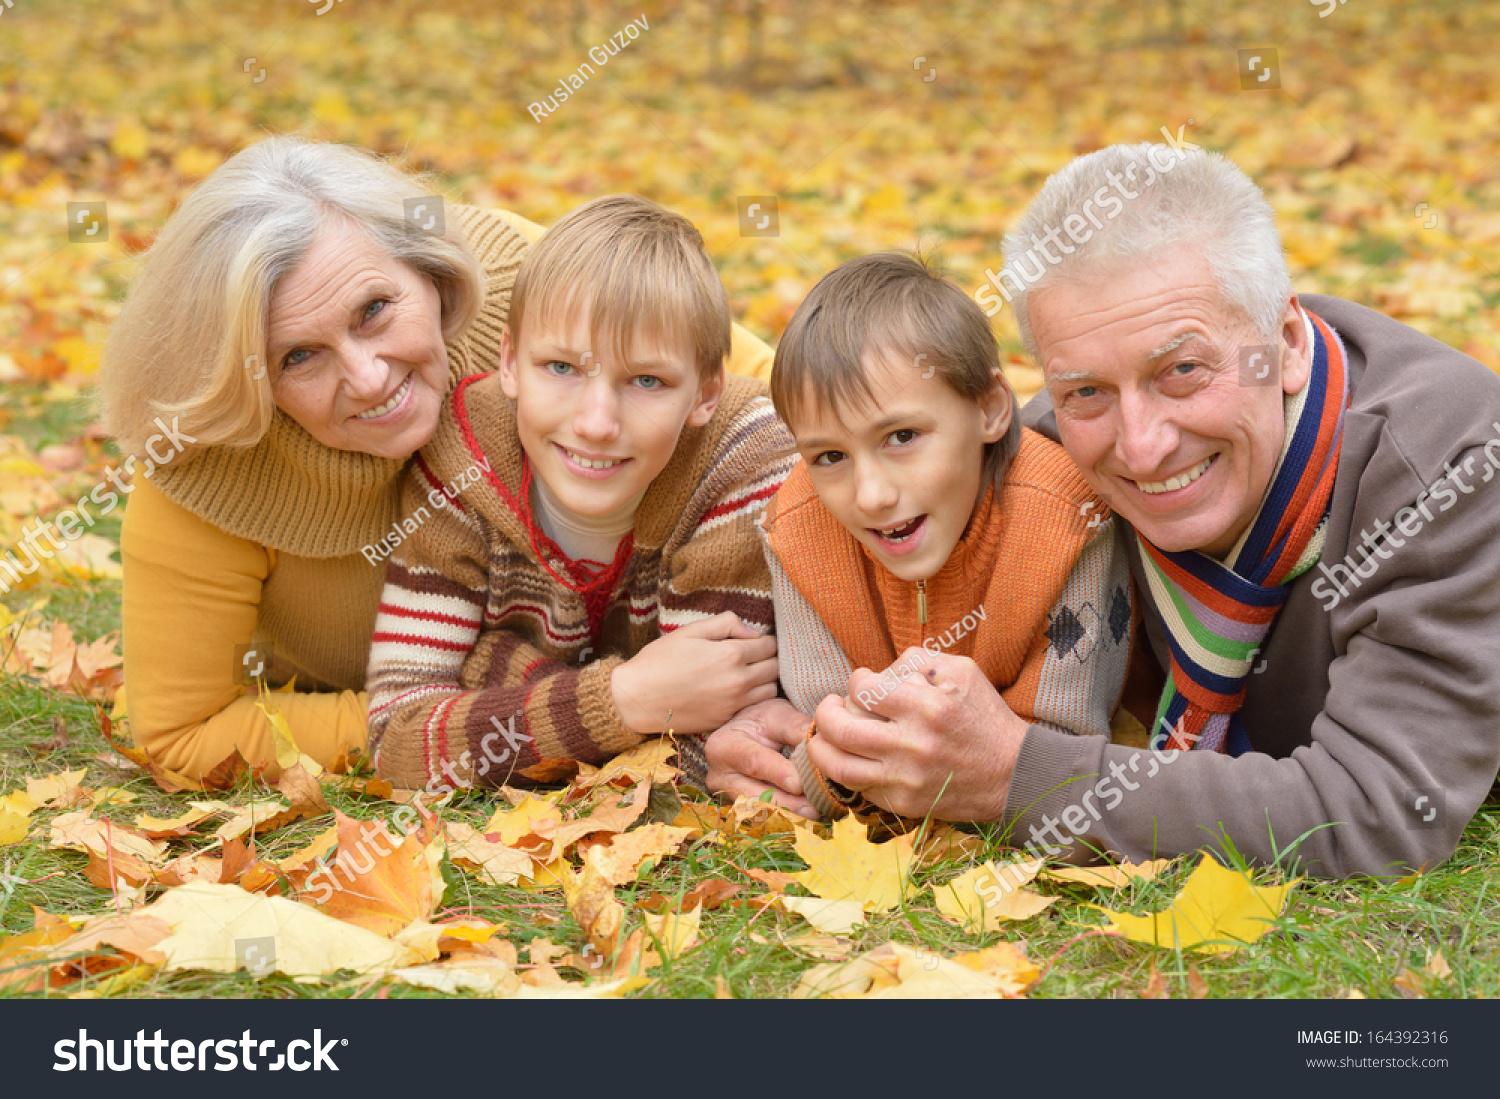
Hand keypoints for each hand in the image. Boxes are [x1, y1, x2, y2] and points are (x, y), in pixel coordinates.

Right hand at [611, 611, 778, 733]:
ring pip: (770, 691)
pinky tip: (736, 691)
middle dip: (768, 659)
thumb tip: (752, 632)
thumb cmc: (659, 660)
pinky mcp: (725, 720)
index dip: (764, 640)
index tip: (754, 641)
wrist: (636, 699)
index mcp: (731, 655)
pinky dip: (752, 699)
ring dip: (764, 680)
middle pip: (775, 668)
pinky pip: (753, 708)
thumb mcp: (690, 631)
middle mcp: (738, 681)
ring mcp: (733, 704)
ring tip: (747, 674)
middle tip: (752, 657)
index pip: (770, 646)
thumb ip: (726, 624)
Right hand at [704, 698, 818, 817]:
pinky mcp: (739, 812)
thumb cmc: (763, 723)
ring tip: (815, 814)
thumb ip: (795, 727)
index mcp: (724, 746)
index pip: (753, 762)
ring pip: (758, 813)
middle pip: (753, 796)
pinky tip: (807, 817)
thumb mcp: (777, 715)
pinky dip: (786, 819)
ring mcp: (727, 798)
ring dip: (788, 816)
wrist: (748, 735)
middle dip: (786, 804)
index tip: (800, 784)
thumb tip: (815, 743)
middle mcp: (719, 777)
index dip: (777, 774)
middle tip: (814, 809)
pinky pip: (763, 820)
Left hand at [807, 649, 1028, 821]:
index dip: (856, 681)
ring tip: (822, 737)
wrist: (1014, 774)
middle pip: (841, 730)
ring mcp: (907, 780)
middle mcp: (913, 746)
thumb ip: (916, 660)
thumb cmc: (984, 717)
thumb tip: (877, 672)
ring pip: (839, 768)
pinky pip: (858, 790)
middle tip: (830, 706)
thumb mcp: (961, 671)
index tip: (863, 683)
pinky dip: (846, 772)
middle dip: (825, 713)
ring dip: (820, 749)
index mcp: (927, 707)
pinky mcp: (905, 804)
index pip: (863, 690)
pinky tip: (850, 759)